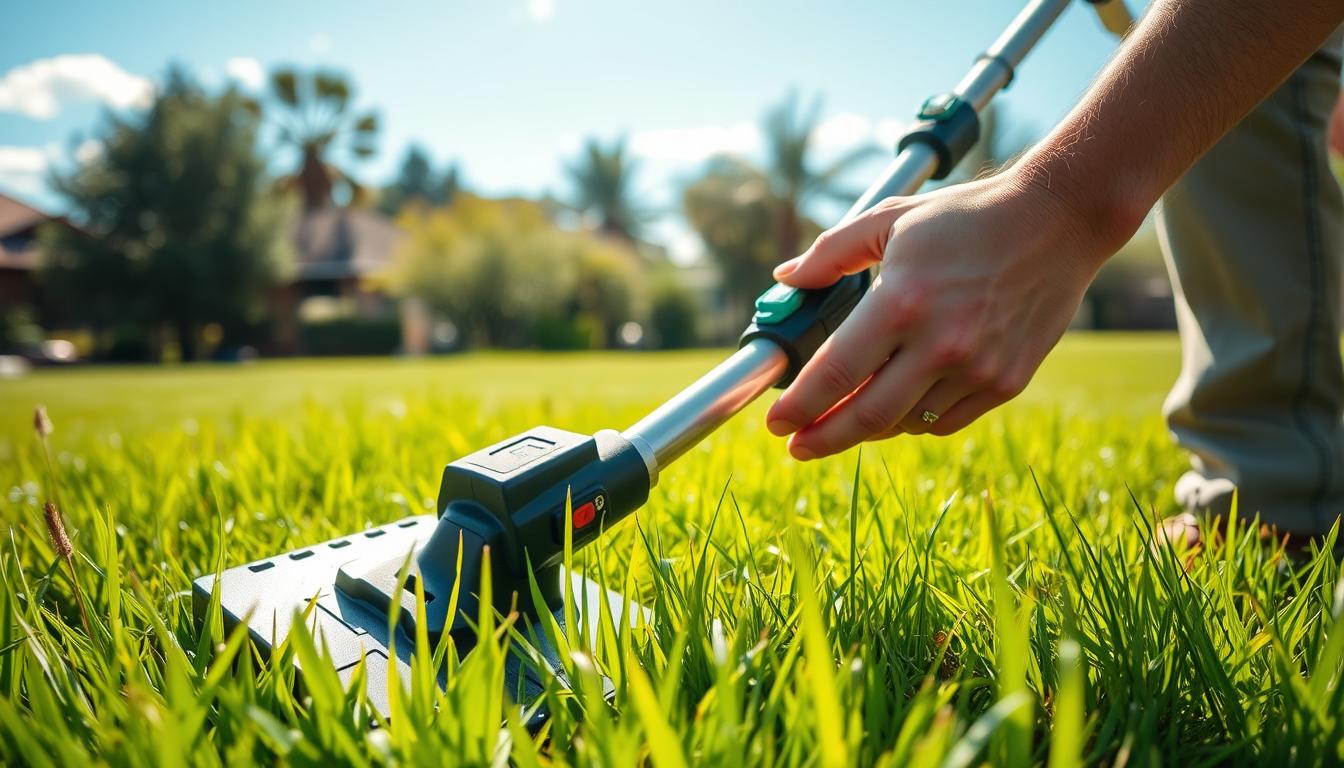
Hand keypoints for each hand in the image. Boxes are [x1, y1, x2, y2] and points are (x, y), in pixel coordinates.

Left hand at [765, 170, 1121, 459]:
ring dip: (867, 427)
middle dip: (821, 438)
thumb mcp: (891, 220)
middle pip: (865, 416)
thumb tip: (786, 280)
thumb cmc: (967, 217)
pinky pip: (944, 422)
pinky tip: (895, 408)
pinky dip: (912, 421)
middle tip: (797, 445)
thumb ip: (831, 253)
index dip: (799, 407)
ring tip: (844, 420)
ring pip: (904, 424)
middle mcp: (940, 344)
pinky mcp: (1005, 382)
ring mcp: (977, 369)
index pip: (835, 374)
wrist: (1058, 223)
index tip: (777, 422)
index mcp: (902, 303)